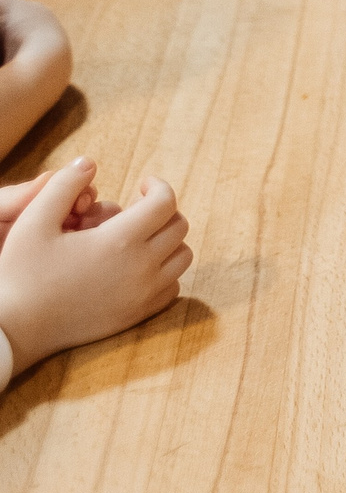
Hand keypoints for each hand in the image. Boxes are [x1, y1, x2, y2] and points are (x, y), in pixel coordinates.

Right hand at [0, 158, 190, 370]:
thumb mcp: (34, 221)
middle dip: (163, 211)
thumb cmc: (21, 273)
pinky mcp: (137, 315)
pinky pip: (172, 287)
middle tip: (137, 209)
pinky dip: (164, 272)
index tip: (142, 184)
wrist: (14, 329)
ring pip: (182, 258)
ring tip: (138, 236)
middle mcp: (141, 268)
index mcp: (120, 241)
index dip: (158, 187)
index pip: (166, 203)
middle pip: (179, 227)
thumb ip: (63, 185)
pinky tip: (137, 266)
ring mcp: (143, 295)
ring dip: (168, 241)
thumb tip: (89, 163)